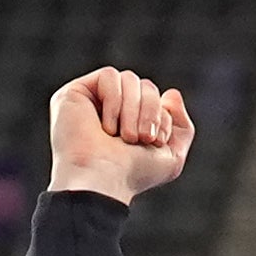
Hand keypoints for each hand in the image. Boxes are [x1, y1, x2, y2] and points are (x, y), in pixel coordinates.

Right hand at [47, 65, 192, 204]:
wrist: (104, 179)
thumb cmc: (133, 174)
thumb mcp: (171, 156)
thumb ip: (181, 126)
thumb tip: (172, 93)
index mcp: (131, 122)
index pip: (156, 98)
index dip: (163, 116)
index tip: (156, 141)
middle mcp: (110, 109)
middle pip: (145, 85)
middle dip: (150, 111)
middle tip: (142, 138)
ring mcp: (91, 100)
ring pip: (128, 79)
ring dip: (133, 109)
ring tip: (125, 136)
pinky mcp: (74, 93)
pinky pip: (108, 75)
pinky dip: (114, 99)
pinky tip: (106, 126)